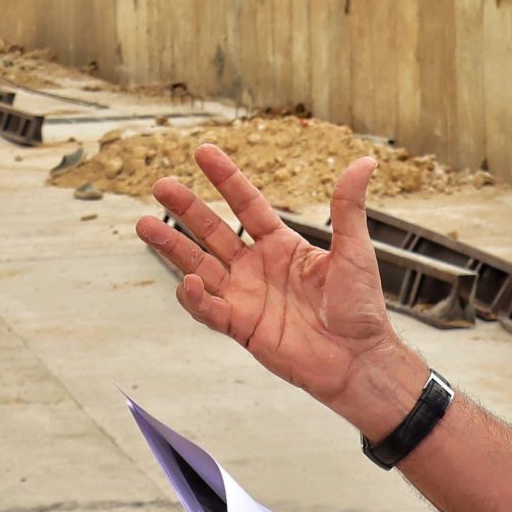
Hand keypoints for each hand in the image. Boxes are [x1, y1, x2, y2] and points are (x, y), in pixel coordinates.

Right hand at [136, 145, 428, 436]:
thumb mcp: (355, 249)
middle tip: (160, 186)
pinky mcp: (242, 328)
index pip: (247, 205)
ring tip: (145, 225)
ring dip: (173, 247)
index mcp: (282, 245)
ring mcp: (246, 297)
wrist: (359, 359)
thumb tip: (365, 161)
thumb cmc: (361, 307)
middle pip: (213, 232)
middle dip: (186, 209)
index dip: (225, 179)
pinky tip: (188, 283)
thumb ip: (348, 206)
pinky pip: (210, 311)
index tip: (202, 152)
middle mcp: (257, 267)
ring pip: (200, 267)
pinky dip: (196, 299)